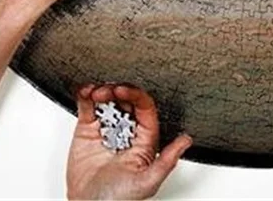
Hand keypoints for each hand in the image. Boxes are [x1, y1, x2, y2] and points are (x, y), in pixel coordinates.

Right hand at [67, 84, 192, 199]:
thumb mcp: (147, 182)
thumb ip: (166, 161)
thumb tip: (187, 141)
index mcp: (144, 139)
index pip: (144, 108)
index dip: (134, 95)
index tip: (122, 91)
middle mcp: (127, 130)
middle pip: (126, 99)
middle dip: (118, 90)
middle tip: (108, 91)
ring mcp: (107, 128)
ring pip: (108, 99)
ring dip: (102, 90)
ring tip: (95, 93)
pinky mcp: (87, 130)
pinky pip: (87, 107)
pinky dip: (85, 95)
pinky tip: (86, 92)